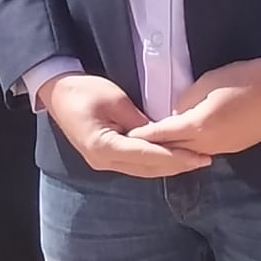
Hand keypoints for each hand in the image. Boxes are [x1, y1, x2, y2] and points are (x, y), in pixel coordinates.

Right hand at [38, 72, 210, 178]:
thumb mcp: (116, 99)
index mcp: (104, 146)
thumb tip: (162, 135)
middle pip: (148, 168)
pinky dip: (155, 162)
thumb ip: (139, 121)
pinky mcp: (104, 158)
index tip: (200, 157)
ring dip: (169, 166)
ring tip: (194, 160)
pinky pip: (134, 165)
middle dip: (178, 165)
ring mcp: (102, 162)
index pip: (148, 155)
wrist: (56, 91)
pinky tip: (171, 158)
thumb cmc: (84, 90)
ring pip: (143, 170)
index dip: (176, 157)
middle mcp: (103, 161)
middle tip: (205, 159)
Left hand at [128, 59, 260, 156]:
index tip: (126, 136)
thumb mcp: (206, 83)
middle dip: (157, 148)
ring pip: (193, 153)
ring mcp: (228, 148)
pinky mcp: (240, 147)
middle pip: (176, 150)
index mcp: (199, 126)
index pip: (162, 134)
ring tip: (159, 146)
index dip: (143, 135)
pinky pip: (210, 150)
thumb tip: (174, 115)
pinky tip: (188, 144)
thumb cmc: (243, 79)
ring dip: (176, 150)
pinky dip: (194, 149)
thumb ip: (185, 101)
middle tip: (136, 145)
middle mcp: (212, 144)